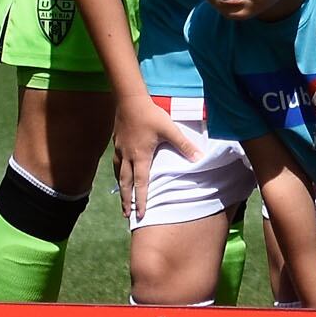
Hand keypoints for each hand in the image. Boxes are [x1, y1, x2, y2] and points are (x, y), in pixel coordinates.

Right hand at [108, 96, 207, 223]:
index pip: (141, 184)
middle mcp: (128, 157)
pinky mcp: (117, 144)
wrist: (129, 101)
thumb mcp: (170, 130)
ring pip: (119, 175)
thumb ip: (184, 145)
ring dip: (121, 189)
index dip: (141, 201)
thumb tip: (199, 158)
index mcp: (141, 157)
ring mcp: (120, 151)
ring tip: (122, 200)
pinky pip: (116, 165)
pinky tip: (121, 175)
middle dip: (126, 201)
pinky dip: (119, 174)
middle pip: (126, 185)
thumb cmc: (151, 115)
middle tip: (126, 216)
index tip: (140, 215)